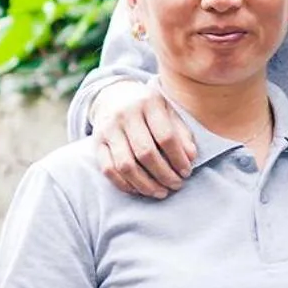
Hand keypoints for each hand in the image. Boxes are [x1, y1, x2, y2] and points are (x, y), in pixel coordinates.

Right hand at [91, 80, 196, 198]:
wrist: (114, 95)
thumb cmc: (148, 108)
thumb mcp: (168, 112)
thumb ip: (181, 133)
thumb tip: (190, 158)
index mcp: (148, 102)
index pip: (165, 136)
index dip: (178, 159)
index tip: (186, 172)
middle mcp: (125, 114)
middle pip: (145, 153)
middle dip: (164, 175)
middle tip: (176, 185)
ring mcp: (108, 129)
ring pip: (126, 165)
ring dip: (145, 185)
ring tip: (161, 192)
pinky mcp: (96, 142)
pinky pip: (108, 170)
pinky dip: (125, 185)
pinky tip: (140, 189)